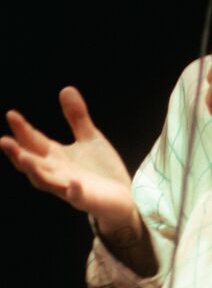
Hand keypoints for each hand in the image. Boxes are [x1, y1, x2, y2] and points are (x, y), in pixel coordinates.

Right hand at [1, 87, 135, 226]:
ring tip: (24, 159)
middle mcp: (57, 173)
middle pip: (33, 163)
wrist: (124, 197)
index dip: (23, 129)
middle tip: (4, 141)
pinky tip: (73, 184)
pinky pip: (77, 196)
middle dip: (18, 153)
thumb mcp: (89, 138)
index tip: (11, 114)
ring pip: (46, 182)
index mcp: (55, 158)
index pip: (34, 142)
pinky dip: (73, 191)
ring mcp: (70, 188)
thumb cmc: (101, 170)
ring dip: (34, 171)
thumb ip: (77, 117)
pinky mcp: (86, 199)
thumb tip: (66, 88)